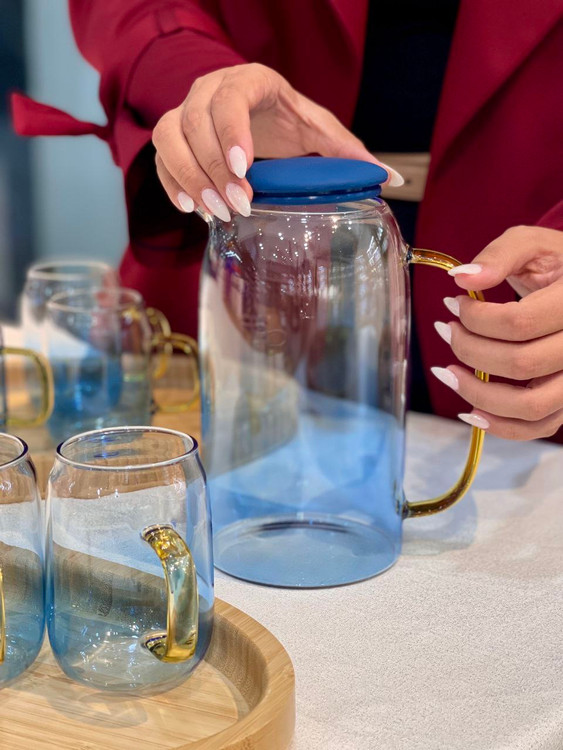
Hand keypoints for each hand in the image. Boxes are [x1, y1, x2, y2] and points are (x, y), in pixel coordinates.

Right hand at [152, 63, 402, 220]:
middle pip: (194, 122)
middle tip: (237, 206)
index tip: (243, 170)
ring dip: (188, 178)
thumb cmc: (290, 122)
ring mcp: (187, 111)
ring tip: (214, 213)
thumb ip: (350, 154)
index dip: (231, 132)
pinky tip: (191, 209)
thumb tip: (392, 180)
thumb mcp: (321, 133)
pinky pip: (162, 157)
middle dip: (212, 168)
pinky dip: (171, 183)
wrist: (260, 116)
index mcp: (250, 81)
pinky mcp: (175, 136)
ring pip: (169, 138)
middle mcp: (211, 90)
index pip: (230, 98)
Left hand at [431, 225, 562, 439]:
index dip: (476, 318)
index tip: (453, 304)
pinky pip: (539, 426)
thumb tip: (461, 278)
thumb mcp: (533, 244)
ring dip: (478, 393)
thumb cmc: (557, 263)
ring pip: (530, 404)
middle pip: (520, 363)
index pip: (519, 323)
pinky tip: (470, 410)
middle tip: (446, 330)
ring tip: (447, 371)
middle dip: (469, 349)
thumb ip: (499, 255)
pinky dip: (501, 426)